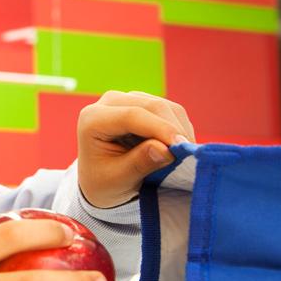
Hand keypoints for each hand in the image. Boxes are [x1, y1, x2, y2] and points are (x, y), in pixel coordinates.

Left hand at [77, 91, 195, 207]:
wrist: (100, 178)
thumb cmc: (104, 181)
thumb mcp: (117, 179)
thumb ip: (139, 163)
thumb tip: (165, 150)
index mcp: (92, 119)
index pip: (131, 116)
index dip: (159, 128)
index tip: (180, 147)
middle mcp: (108, 102)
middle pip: (152, 106)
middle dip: (173, 130)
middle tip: (188, 155)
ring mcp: (128, 99)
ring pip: (165, 107)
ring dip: (179, 130)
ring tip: (183, 156)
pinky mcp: (144, 103)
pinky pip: (171, 110)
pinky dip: (180, 128)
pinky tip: (179, 148)